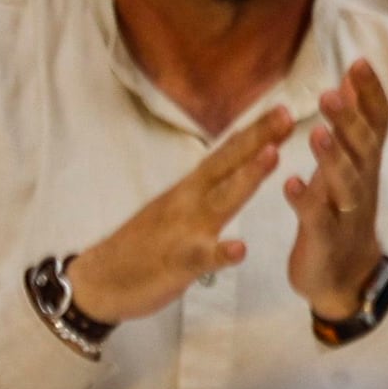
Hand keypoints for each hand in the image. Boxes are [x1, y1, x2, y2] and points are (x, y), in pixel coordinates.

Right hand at [66, 107, 291, 326]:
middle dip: (258, 139)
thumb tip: (234, 168)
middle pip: (227, 164)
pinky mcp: (177, 263)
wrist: (99, 280)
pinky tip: (241, 247)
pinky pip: (201, 257)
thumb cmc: (145, 245)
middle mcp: (188, 201)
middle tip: (288, 114)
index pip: (226, 154)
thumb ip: (207, 190)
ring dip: (246, 177)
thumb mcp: (179, 209)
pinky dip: (221, 252)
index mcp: (191, 189)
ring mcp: (183, 230)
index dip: (254, 132)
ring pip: (220, 201)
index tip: (284, 108)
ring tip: (274, 155)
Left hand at [280, 57, 387, 324]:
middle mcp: (362, 184)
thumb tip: (353, 80)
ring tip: (317, 133)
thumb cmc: (342, 212)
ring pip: (346, 183)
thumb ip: (352, 125)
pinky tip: (291, 183)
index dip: (370, 93)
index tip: (359, 61)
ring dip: (333, 158)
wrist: (345, 277)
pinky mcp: (325, 239)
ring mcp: (346, 213)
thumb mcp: (351, 164)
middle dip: (349, 120)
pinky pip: (318, 219)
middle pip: (363, 148)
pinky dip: (305, 200)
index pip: (377, 122)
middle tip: (331, 93)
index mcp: (364, 163)